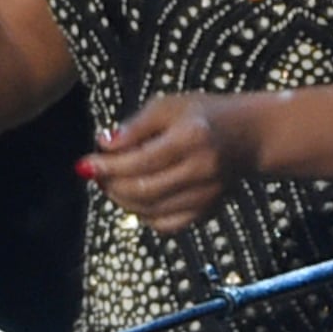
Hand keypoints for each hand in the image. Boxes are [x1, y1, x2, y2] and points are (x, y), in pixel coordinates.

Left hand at [86, 92, 251, 233]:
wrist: (249, 136)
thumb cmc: (202, 116)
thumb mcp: (168, 107)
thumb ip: (135, 126)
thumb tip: (103, 145)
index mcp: (192, 138)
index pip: (140, 161)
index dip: (107, 166)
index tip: (84, 165)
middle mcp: (202, 169)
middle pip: (143, 190)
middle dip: (111, 185)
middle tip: (95, 174)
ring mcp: (207, 194)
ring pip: (151, 211)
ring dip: (123, 200)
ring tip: (112, 183)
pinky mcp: (208, 211)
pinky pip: (167, 225)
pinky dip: (145, 215)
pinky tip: (137, 198)